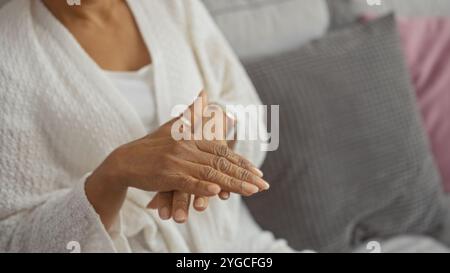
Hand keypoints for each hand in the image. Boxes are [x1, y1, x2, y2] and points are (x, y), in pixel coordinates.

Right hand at [147, 92, 266, 222]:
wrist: (124, 161)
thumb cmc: (152, 146)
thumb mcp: (173, 127)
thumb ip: (192, 113)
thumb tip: (204, 92)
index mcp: (191, 137)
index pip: (222, 151)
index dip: (241, 162)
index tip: (258, 173)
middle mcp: (186, 147)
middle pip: (221, 162)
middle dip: (244, 175)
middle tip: (264, 185)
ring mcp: (176, 161)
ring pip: (210, 174)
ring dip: (233, 184)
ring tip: (253, 191)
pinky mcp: (166, 175)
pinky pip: (188, 183)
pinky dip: (203, 188)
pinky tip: (218, 193)